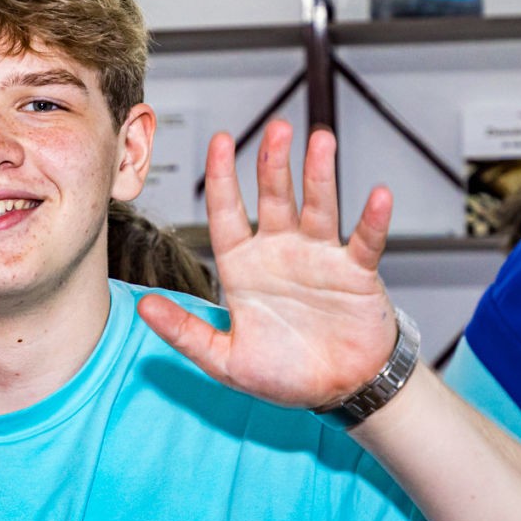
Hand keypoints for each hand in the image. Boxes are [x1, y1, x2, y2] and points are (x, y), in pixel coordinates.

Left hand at [137, 120, 396, 409]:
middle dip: (273, 162)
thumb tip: (142, 307)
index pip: (226, 213)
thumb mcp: (224, 359)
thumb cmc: (283, 375)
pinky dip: (372, 220)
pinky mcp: (357, 273)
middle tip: (276, 129)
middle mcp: (280, 253)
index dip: (222, 177)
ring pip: (319, 206)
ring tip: (320, 141)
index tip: (220, 141)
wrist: (339, 392)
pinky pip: (365, 241)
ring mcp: (320, 258)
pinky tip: (378, 196)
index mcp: (243, 267)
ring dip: (319, 174)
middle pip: (275, 197)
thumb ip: (185, 332)